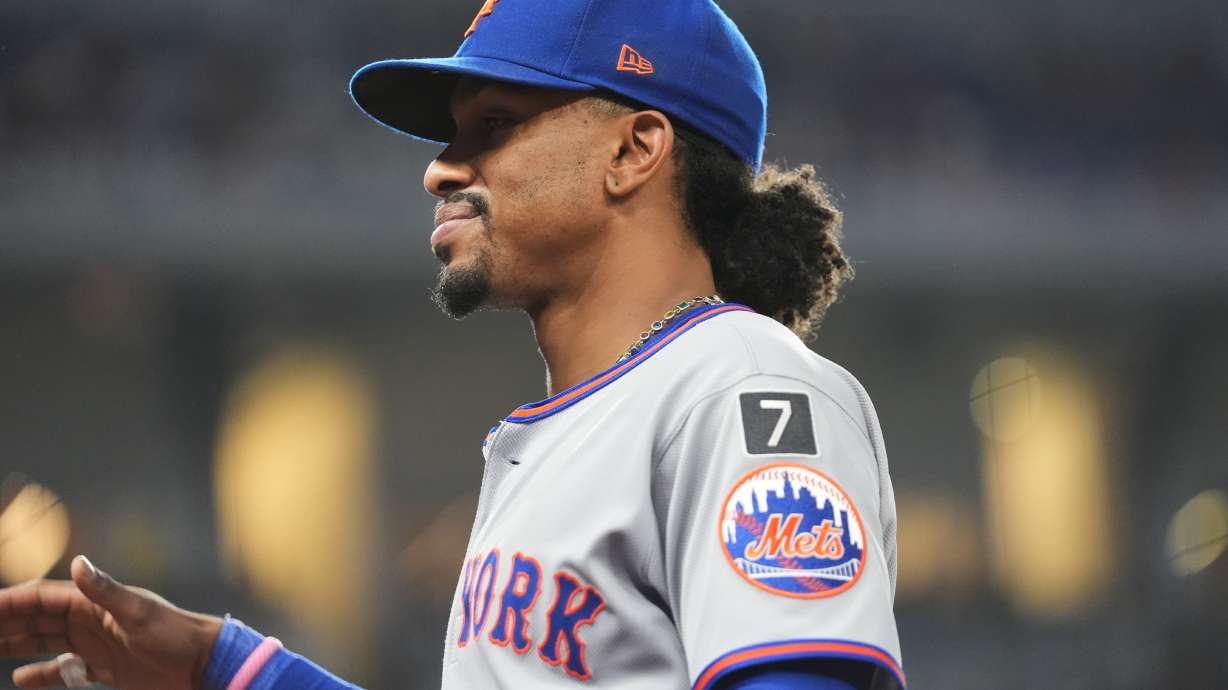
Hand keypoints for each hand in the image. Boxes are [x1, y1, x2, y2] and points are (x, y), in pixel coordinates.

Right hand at [0, 556, 222, 689]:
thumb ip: (105, 590)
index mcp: (94, 603)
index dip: (10, 601)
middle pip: (36, 620)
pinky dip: (43, 675)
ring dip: (16, 645)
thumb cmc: (175, 634)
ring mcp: (94, 644)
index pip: (41, 598)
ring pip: (44, 643)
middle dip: (6, 623)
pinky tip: (21, 678)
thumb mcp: (138, 612)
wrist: (201, 663)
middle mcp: (89, 620)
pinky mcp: (103, 667)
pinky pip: (63, 671)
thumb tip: (77, 563)